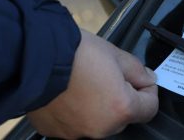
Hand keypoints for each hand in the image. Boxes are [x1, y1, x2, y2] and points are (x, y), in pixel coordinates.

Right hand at [27, 30, 157, 138]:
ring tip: (85, 81)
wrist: (33, 56)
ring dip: (99, 105)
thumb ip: (138, 71)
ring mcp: (77, 132)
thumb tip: (147, 79)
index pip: (150, 108)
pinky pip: (76, 123)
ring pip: (99, 120)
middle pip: (123, 115)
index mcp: (121, 109)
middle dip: (121, 96)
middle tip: (108, 75)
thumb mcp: (116, 54)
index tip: (141, 79)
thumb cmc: (74, 53)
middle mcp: (101, 128)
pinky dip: (77, 110)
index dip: (148, 90)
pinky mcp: (56, 131)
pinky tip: (70, 92)